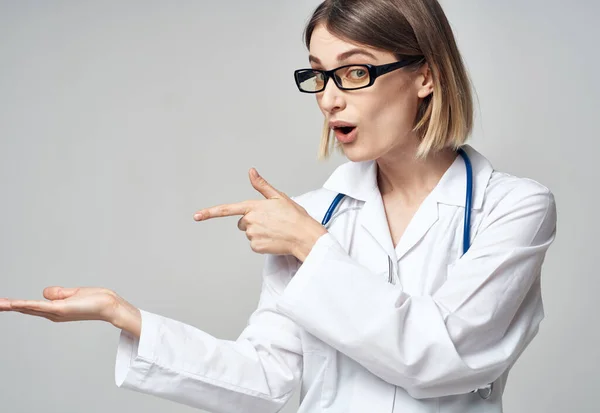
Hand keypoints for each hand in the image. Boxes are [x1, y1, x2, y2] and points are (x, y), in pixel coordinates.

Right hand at [0, 287, 141, 337]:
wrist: (110, 306)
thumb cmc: (96, 300)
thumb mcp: (73, 294)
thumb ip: (58, 293)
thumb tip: (45, 293)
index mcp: (55, 309)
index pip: (30, 307)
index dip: (15, 304)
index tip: (1, 302)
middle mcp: (53, 313)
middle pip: (25, 309)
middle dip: (8, 307)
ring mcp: (56, 312)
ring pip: (28, 308)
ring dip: (11, 306)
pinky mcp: (61, 309)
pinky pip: (39, 306)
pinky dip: (26, 305)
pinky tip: (14, 304)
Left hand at [193, 168, 326, 260]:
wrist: (304, 236)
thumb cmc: (295, 216)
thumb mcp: (279, 197)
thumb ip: (262, 185)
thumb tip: (251, 171)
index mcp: (254, 207)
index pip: (227, 209)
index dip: (210, 212)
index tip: (196, 216)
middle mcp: (250, 221)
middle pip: (242, 222)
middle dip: (252, 221)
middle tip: (270, 221)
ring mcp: (252, 235)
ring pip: (249, 233)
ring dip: (259, 231)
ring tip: (275, 230)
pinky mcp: (256, 247)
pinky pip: (254, 244)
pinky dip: (263, 242)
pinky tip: (274, 239)